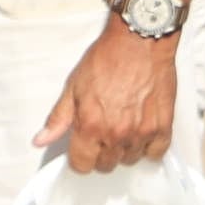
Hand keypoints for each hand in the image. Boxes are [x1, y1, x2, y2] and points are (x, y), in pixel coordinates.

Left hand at [34, 21, 177, 172]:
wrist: (140, 39)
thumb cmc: (108, 57)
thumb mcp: (74, 85)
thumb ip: (58, 118)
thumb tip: (41, 140)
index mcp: (91, 125)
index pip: (82, 165)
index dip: (80, 157)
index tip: (84, 147)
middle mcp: (116, 134)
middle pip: (106, 165)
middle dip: (101, 152)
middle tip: (104, 131)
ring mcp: (141, 132)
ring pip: (130, 160)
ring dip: (124, 149)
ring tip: (124, 127)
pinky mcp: (163, 125)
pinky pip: (156, 153)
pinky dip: (149, 147)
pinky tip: (142, 132)